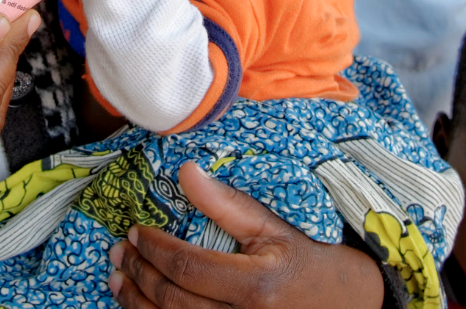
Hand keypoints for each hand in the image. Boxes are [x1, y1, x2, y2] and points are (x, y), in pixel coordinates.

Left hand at [107, 162, 385, 308]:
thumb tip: (185, 171)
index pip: (186, 267)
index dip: (154, 248)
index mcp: (254, 286)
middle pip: (171, 301)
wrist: (347, 304)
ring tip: (118, 279)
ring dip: (136, 303)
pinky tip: (140, 306)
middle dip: (138, 274)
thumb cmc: (310, 260)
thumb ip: (227, 204)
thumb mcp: (274, 226)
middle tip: (119, 251)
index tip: (135, 231)